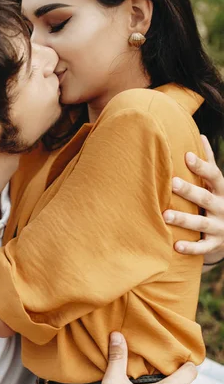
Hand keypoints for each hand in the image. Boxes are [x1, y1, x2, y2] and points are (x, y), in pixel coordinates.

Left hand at [163, 135, 223, 263]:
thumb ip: (208, 162)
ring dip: (184, 219)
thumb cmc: (217, 200)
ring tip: (165, 215)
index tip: (187, 156)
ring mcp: (219, 227)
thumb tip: (200, 135)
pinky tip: (175, 246)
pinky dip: (190, 248)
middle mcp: (222, 207)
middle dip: (189, 190)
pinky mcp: (215, 244)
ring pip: (201, 223)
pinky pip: (202, 248)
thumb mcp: (217, 183)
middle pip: (205, 197)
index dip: (201, 166)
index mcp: (221, 190)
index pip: (214, 175)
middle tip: (172, 183)